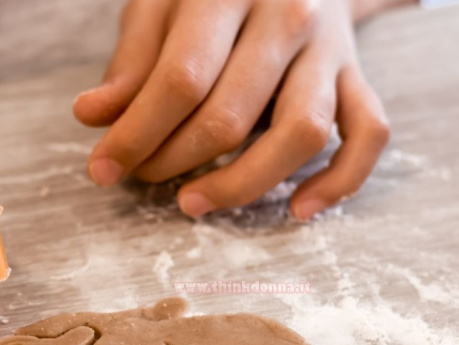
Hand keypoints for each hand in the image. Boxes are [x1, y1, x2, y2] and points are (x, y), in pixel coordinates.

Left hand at [74, 0, 392, 219]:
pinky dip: (340, 180)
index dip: (136, 134)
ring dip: (241, 184)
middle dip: (173, 161)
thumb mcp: (160, 7)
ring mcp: (330, 49)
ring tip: (192, 203)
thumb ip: (130, 62)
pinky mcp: (357, 76)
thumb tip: (91, 116)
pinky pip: (367, 134)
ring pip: (301, 134)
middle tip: (142, 176)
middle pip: (230, 116)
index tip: (102, 170)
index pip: (180, 80)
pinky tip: (298, 210)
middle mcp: (288, 17)